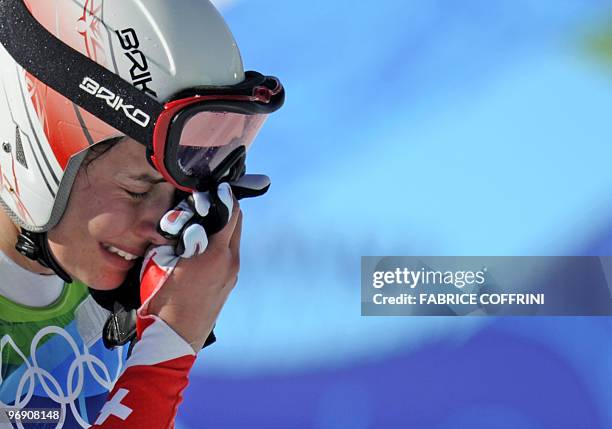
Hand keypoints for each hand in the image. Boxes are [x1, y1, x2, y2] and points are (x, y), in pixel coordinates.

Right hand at [137, 183, 240, 350]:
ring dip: (223, 227)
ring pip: (233, 240)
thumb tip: (183, 220)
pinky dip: (221, 244)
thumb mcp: (159, 263)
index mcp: (217, 253)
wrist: (173, 340)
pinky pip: (229, 255)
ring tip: (203, 224)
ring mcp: (232, 275)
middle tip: (208, 202)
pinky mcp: (229, 285)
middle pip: (237, 223)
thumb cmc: (161, 301)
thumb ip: (174, 237)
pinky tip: (202, 247)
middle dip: (224, 209)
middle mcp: (231, 262)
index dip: (224, 195)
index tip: (216, 186)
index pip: (231, 211)